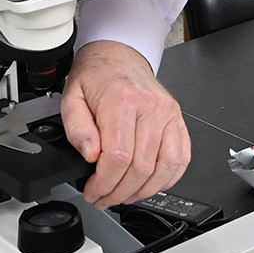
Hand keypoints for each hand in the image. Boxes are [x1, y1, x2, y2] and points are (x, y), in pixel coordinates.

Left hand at [61, 41, 189, 209]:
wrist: (118, 54)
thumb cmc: (96, 76)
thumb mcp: (72, 97)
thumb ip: (76, 128)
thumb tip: (90, 155)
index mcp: (122, 99)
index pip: (118, 157)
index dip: (104, 183)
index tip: (93, 190)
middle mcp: (150, 106)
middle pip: (140, 167)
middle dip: (119, 192)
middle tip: (104, 198)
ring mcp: (167, 113)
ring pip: (163, 168)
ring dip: (143, 192)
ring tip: (124, 195)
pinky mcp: (177, 118)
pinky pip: (181, 158)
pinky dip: (168, 178)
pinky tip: (149, 184)